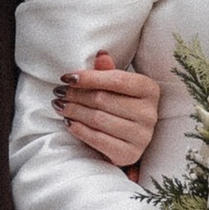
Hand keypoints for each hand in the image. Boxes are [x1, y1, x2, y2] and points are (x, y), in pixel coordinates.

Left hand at [59, 49, 162, 173]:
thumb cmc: (122, 107)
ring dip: (74, 112)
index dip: (89, 78)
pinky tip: (68, 122)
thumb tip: (101, 54)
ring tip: (59, 106)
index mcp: (150, 89)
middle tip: (59, 92)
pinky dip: (80, 130)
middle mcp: (150, 113)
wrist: (128, 141)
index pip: (116, 80)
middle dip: (76, 95)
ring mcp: (142, 136)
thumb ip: (109, 72)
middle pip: (103, 100)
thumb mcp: (119, 87)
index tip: (66, 77)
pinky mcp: (130, 155)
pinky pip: (98, 140)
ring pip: (98, 119)